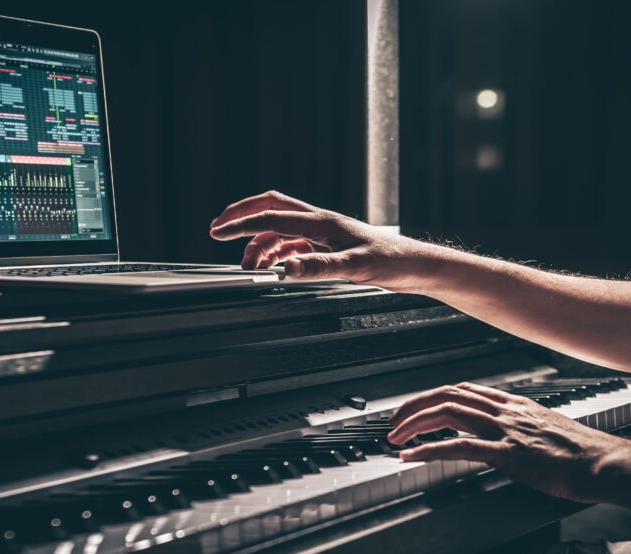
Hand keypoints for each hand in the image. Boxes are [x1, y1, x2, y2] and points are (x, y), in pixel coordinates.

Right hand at [209, 191, 440, 290]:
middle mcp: (319, 222)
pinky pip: (292, 242)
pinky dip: (275, 252)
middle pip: (270, 208)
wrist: (414, 265)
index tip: (217, 232)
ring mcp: (322, 232)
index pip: (270, 217)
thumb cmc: (391, 262)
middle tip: (217, 229)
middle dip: (241, 216)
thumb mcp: (353, 267)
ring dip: (258, 243)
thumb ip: (317, 267)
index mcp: (321, 222)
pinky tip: (271, 266)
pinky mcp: (328, 245)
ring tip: (246, 265)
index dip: (240, 224)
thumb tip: (284, 268)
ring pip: (279, 228)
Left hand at [387, 382, 630, 501]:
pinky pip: (460, 447)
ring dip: (414, 425)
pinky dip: (430, 450)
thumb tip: (502, 428)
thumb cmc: (580, 451)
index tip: (415, 407)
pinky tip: (412, 456)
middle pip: (447, 396)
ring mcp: (505, 430)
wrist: (603, 463)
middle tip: (393, 421)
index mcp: (513, 403)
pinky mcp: (508, 454)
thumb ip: (520, 423)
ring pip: (447, 414)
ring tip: (395, 438)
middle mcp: (505, 410)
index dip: (433, 397)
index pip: (463, 390)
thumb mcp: (545, 426)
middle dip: (414, 406)